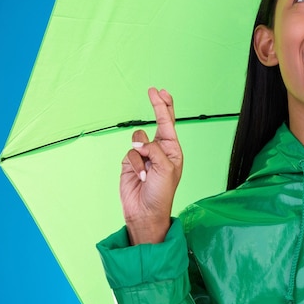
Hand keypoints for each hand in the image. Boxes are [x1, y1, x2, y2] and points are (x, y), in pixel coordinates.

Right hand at [120, 87, 182, 243]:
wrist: (145, 212)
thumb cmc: (162, 192)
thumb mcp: (165, 169)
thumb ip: (154, 150)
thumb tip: (140, 142)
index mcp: (173, 150)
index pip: (169, 123)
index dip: (165, 106)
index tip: (160, 91)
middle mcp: (159, 150)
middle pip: (157, 123)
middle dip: (157, 107)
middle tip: (153, 91)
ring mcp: (144, 156)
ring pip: (138, 139)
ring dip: (142, 153)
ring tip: (147, 171)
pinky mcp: (130, 162)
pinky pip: (129, 154)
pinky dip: (134, 165)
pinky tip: (140, 177)